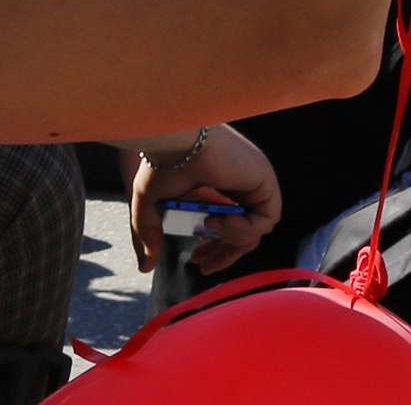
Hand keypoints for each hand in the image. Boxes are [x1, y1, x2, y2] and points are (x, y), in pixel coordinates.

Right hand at [129, 125, 281, 275]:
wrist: (177, 142)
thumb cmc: (162, 164)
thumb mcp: (150, 205)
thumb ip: (149, 234)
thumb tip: (144, 268)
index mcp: (216, 185)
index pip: (225, 223)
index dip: (214, 246)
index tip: (198, 261)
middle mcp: (238, 185)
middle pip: (244, 233)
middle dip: (225, 252)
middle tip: (205, 266)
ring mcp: (253, 183)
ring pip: (254, 230)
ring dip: (231, 237)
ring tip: (210, 223)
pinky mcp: (265, 182)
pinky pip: (266, 220)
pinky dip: (245, 227)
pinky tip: (224, 218)